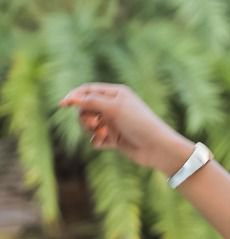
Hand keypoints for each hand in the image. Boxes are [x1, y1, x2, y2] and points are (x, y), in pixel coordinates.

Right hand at [56, 82, 189, 173]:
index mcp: (115, 94)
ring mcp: (113, 123)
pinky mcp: (114, 139)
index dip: (74, 96)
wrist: (157, 148)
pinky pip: (96, 139)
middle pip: (85, 108)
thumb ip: (91, 101)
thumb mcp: (114, 108)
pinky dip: (97, 141)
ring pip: (88, 124)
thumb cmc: (139, 123)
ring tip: (102, 133)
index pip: (88, 90)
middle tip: (95, 123)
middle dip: (85, 116)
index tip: (62, 104)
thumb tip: (71, 97)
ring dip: (90, 129)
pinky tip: (105, 143)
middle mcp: (113, 107)